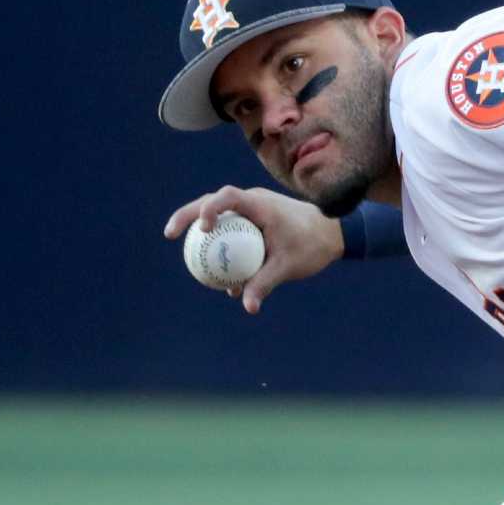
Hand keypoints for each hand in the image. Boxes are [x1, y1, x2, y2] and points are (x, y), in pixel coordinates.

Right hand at [162, 186, 344, 314]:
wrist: (333, 234)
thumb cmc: (313, 245)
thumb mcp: (288, 266)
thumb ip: (265, 283)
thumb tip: (248, 308)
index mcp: (260, 204)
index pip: (227, 197)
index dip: (209, 208)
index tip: (201, 229)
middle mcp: (253, 201)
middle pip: (212, 201)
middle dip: (188, 215)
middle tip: (169, 234)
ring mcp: (252, 209)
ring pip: (218, 214)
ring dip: (199, 227)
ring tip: (181, 246)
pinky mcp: (254, 219)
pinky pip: (230, 228)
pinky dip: (218, 241)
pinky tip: (208, 265)